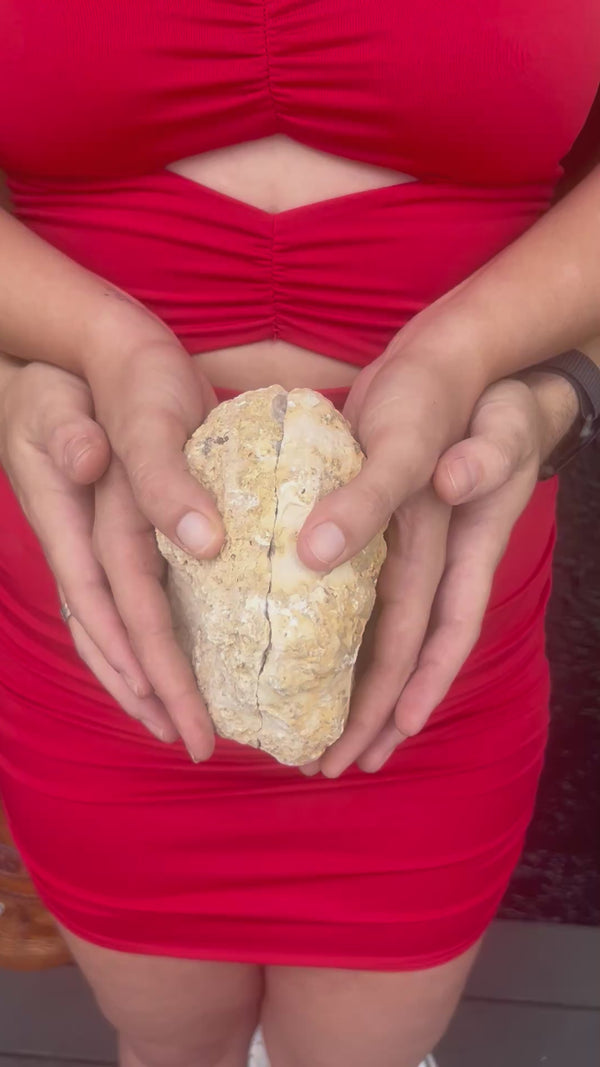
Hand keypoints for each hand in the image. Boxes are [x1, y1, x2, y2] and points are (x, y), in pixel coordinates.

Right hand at [0, 361, 177, 742]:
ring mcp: (93, 548)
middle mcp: (80, 550)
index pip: (113, 611)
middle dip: (152, 695)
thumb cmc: (62, 382)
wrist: (58, 362)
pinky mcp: (115, 535)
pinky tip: (179, 659)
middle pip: (112, 640)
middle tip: (196, 744)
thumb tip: (96, 469)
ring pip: (114, 632)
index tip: (180, 713)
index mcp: (72, 528)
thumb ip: (77, 440)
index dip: (146, 664)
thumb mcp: (60, 401)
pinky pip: (128, 602)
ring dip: (148, 681)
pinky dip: (150, 639)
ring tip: (182, 724)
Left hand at [302, 376, 564, 776]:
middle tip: (329, 764)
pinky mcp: (378, 532)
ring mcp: (407, 553)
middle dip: (373, 713)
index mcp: (464, 553)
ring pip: (379, 636)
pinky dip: (332, 635)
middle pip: (405, 654)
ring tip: (311, 736)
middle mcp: (436, 565)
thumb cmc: (484, 402)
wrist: (468, 368)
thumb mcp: (487, 427)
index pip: (443, 634)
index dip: (419, 685)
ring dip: (350, 688)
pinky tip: (296, 658)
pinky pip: (355, 598)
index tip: (390, 733)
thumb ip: (463, 465)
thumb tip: (411, 503)